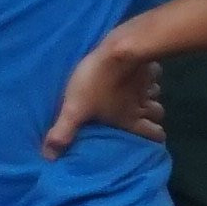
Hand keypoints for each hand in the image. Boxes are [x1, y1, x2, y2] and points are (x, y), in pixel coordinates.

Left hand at [44, 29, 169, 155]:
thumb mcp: (75, 109)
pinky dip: (147, 75)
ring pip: (155, 93)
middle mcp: (143, 103)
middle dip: (151, 117)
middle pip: (157, 114)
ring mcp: (148, 82)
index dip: (154, 138)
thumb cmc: (97, 82)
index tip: (150, 140)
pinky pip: (152, 72)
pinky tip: (136, 73)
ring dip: (147, 96)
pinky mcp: (146, 63)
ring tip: (136, 97)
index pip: (154, 134)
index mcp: (130, 118)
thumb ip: (63, 131)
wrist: (120, 47)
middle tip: (141, 117)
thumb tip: (49, 157)